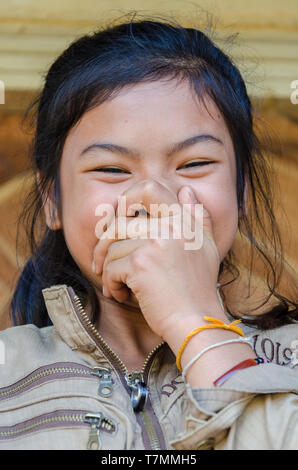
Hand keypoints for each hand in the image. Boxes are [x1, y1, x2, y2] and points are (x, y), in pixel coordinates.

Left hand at [92, 181, 221, 338]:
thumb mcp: (208, 248)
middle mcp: (170, 226)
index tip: (121, 217)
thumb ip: (198, 216)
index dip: (128, 198)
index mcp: (184, 220)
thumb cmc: (199, 289)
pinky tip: (123, 296)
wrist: (197, 322)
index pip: (151, 187)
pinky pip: (110, 267)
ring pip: (112, 248)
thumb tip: (185, 190)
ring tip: (119, 286)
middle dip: (104, 243)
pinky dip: (111, 285)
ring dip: (109, 270)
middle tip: (100, 261)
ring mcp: (155, 243)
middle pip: (119, 222)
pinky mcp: (140, 264)